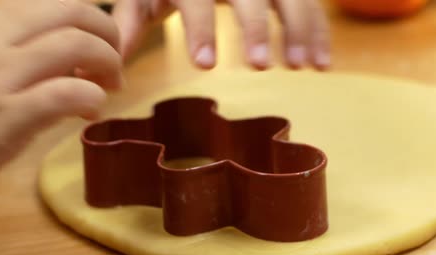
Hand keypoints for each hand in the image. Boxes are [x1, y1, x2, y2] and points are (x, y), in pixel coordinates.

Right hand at [0, 0, 122, 190]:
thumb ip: (19, 59)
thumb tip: (74, 67)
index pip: (56, 5)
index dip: (92, 25)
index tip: (100, 53)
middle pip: (74, 12)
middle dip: (109, 36)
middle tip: (114, 69)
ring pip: (76, 45)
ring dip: (108, 65)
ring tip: (108, 90)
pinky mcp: (2, 117)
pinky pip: (65, 93)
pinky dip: (92, 98)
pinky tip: (88, 113)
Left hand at [113, 0, 330, 69]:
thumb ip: (130, 19)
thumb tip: (112, 58)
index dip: (200, 28)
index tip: (205, 63)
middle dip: (257, 27)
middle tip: (259, 64)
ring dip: (300, 30)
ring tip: (304, 67)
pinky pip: (310, 2)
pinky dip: (319, 31)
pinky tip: (323, 63)